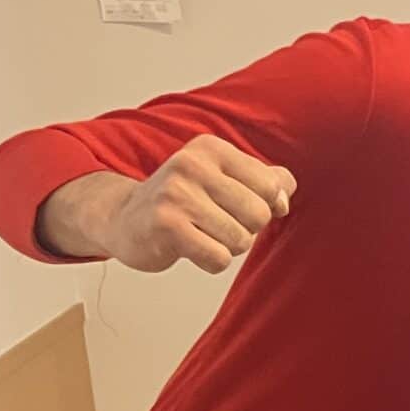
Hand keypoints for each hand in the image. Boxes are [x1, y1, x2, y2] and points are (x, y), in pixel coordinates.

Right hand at [45, 132, 295, 273]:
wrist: (123, 218)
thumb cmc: (182, 201)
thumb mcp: (221, 178)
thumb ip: (263, 180)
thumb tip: (286, 190)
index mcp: (212, 148)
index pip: (272, 186)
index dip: (265, 207)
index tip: (239, 208)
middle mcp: (193, 164)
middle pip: (259, 215)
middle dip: (246, 230)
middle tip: (215, 224)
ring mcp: (177, 194)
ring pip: (241, 240)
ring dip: (227, 247)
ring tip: (201, 234)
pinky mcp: (166, 225)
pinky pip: (219, 259)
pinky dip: (211, 261)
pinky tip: (190, 247)